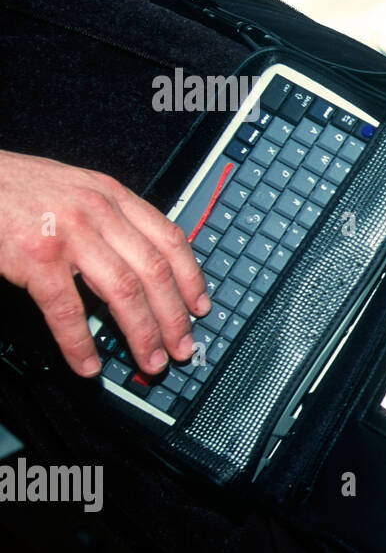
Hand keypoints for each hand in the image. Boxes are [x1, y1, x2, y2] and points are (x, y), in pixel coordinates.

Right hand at [0, 151, 209, 376]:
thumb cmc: (17, 188)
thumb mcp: (77, 190)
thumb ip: (111, 220)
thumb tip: (143, 265)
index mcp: (113, 196)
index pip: (170, 239)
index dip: (192, 278)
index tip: (201, 308)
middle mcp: (98, 212)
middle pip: (154, 271)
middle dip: (174, 316)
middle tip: (182, 347)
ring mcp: (69, 234)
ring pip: (123, 291)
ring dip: (142, 333)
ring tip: (150, 360)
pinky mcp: (35, 257)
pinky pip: (67, 310)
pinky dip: (80, 343)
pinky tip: (88, 364)